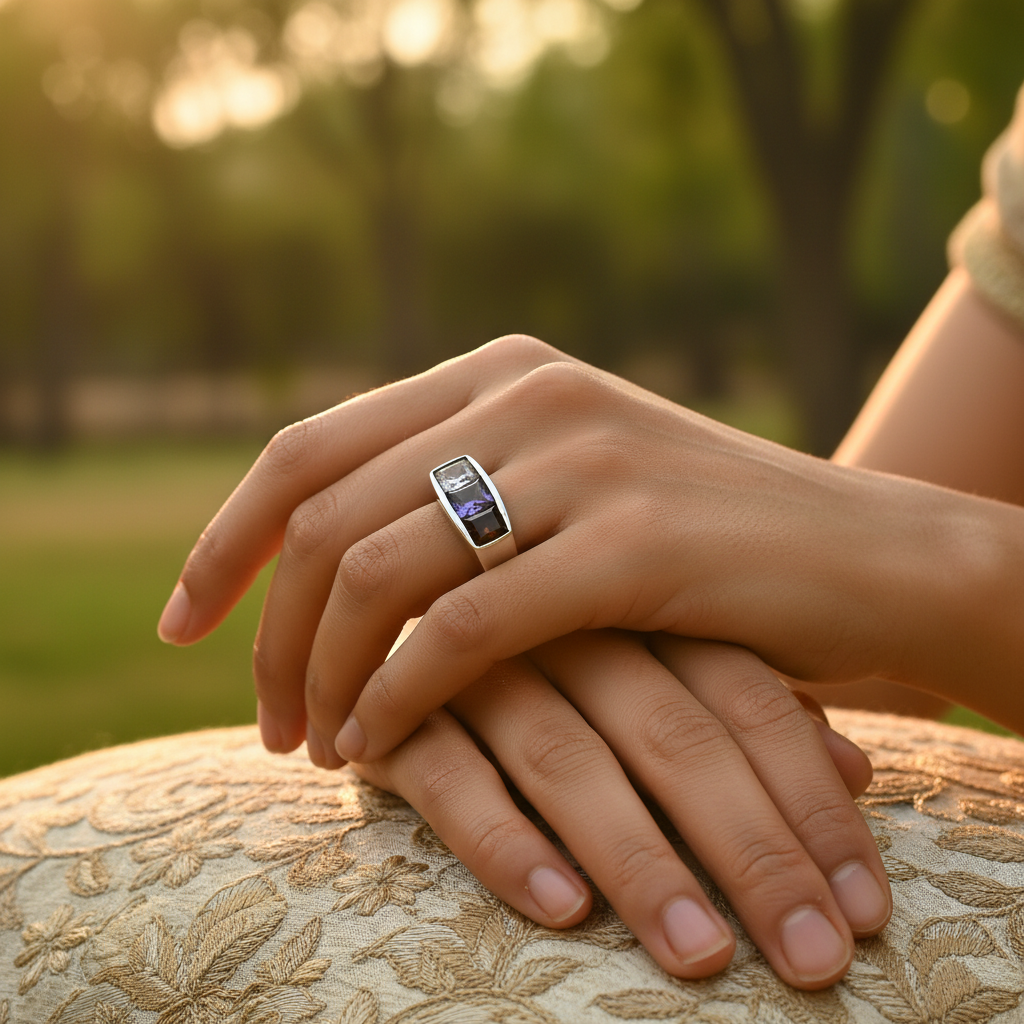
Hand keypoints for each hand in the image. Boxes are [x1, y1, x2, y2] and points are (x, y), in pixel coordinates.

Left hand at [159, 334, 986, 764]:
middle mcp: (528, 395)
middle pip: (320, 514)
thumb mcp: (567, 486)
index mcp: (499, 374)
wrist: (859, 557)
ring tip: (313, 745)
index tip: (184, 624)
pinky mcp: (631, 542)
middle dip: (265, 630)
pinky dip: (398, 698)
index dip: (225, 540)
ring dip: (321, 674)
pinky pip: (461, 630)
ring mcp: (580, 460)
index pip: (306, 447)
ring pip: (375, 571)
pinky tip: (379, 748)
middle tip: (264, 720)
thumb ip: (460, 490)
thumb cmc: (700, 544)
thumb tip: (325, 557)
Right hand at [352, 631, 888, 988]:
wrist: (423, 618)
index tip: (863, 909)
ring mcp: (481, 663)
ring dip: (638, 858)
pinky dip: (505, 838)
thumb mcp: (665, 666)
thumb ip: (745, 708)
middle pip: (673, 732)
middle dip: (751, 850)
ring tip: (701, 953)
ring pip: (566, 756)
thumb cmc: (568, 662)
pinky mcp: (401, 710)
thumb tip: (856, 771)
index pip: (746, 697)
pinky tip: (561, 907)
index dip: (809, 804)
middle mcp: (568, 627)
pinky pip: (449, 773)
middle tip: (810, 957)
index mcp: (643, 606)